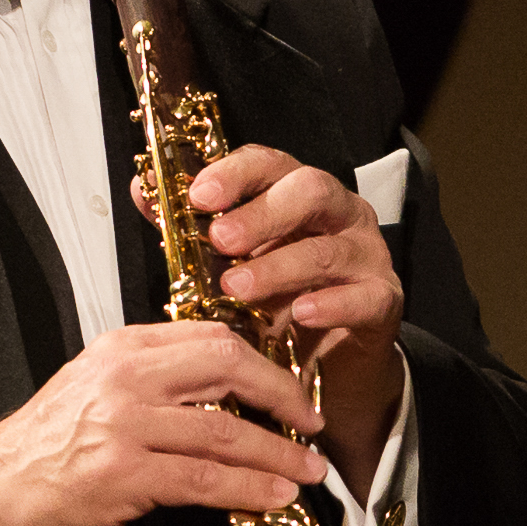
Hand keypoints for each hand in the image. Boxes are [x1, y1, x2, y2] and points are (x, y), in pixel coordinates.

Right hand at [0, 321, 327, 525]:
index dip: (263, 361)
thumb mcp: (96, 388)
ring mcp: (125, 425)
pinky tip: (274, 496)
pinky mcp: (124, 474)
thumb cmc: (47, 447)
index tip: (288, 387)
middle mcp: (125, 377)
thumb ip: (152, 380)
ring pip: (225, 429)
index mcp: (122, 348)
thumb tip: (222, 392)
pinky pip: (205, 478)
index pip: (211, 336)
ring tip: (307, 470)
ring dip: (278, 453)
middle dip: (282, 395)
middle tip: (310, 423)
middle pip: (228, 366)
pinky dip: (249, 488)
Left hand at [141, 145, 403, 504]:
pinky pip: (364, 297)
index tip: (198, 194)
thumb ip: (189, 227)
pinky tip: (299, 314)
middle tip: (220, 239)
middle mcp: (338, 215)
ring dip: (280, 266)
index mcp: (298, 194)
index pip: (270, 163)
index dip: (235, 173)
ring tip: (238, 288)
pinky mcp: (383, 301)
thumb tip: (143, 191)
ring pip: (329, 247)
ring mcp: (366, 255)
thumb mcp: (229, 262)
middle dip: (262, 212)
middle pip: (310, 190)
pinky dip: (331, 304)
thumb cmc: (277, 300)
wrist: (328, 362)